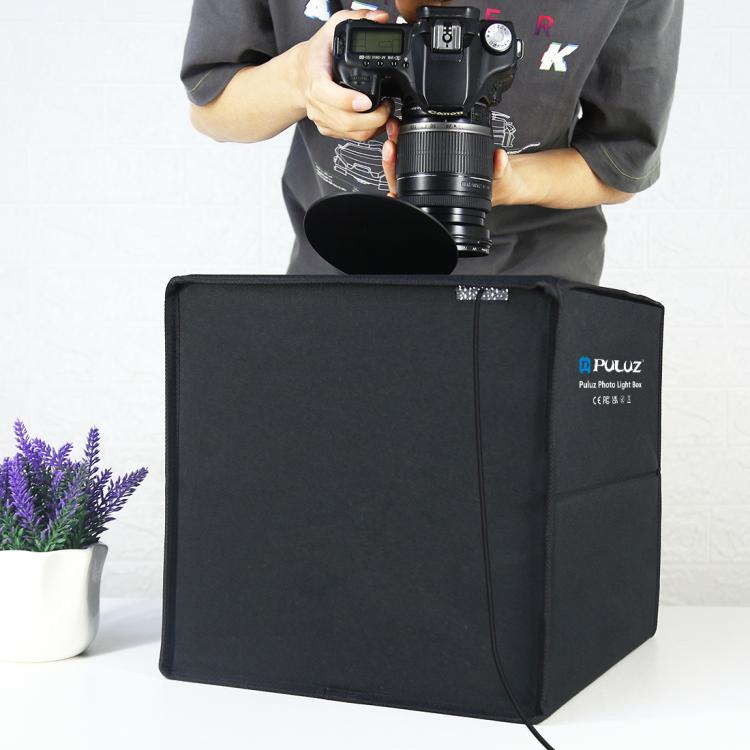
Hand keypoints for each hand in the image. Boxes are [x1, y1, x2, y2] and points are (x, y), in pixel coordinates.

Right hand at [295, 9, 393, 140]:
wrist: (300, 75)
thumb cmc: (318, 54)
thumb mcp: (332, 28)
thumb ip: (356, 18)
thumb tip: (380, 18)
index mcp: (315, 78)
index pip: (326, 93)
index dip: (346, 100)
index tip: (365, 102)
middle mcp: (316, 103)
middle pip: (345, 121)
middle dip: (372, 118)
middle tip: (388, 106)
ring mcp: (322, 118)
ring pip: (351, 133)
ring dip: (374, 127)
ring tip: (386, 112)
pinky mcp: (329, 129)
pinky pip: (351, 138)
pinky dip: (368, 133)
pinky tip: (378, 121)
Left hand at [382, 120, 530, 204]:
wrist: (501, 183)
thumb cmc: (495, 186)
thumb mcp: (501, 178)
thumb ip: (499, 168)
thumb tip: (499, 158)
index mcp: (444, 201)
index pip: (417, 199)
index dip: (402, 191)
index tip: (394, 184)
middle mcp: (432, 192)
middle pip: (403, 180)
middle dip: (393, 160)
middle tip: (391, 141)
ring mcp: (429, 179)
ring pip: (404, 167)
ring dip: (396, 146)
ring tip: (394, 127)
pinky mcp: (432, 165)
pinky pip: (413, 156)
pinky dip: (405, 142)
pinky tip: (402, 127)